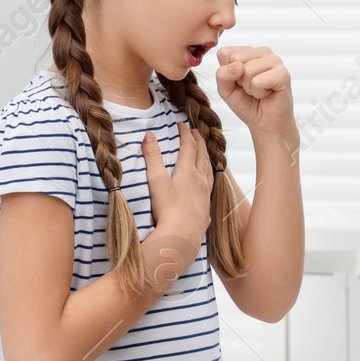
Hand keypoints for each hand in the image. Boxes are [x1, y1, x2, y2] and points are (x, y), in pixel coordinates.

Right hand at [140, 123, 209, 288]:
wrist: (182, 236)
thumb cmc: (167, 209)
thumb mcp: (156, 180)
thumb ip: (152, 157)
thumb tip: (149, 135)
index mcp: (188, 172)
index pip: (188, 146)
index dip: (185, 133)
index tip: (182, 123)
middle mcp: (200, 181)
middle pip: (202, 156)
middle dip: (199, 141)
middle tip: (197, 131)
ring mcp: (205, 196)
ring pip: (209, 171)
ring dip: (206, 158)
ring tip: (205, 152)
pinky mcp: (206, 210)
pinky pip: (210, 189)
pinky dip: (209, 179)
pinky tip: (207, 184)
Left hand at [215, 46, 297, 137]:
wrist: (265, 123)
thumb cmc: (246, 103)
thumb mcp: (225, 89)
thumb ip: (222, 75)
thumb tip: (237, 66)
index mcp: (247, 51)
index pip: (224, 53)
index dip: (226, 73)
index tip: (238, 82)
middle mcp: (262, 52)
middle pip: (235, 59)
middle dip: (238, 80)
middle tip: (250, 88)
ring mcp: (274, 60)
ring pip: (247, 70)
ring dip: (249, 88)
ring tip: (259, 91)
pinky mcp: (283, 73)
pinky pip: (259, 81)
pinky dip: (259, 93)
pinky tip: (268, 93)